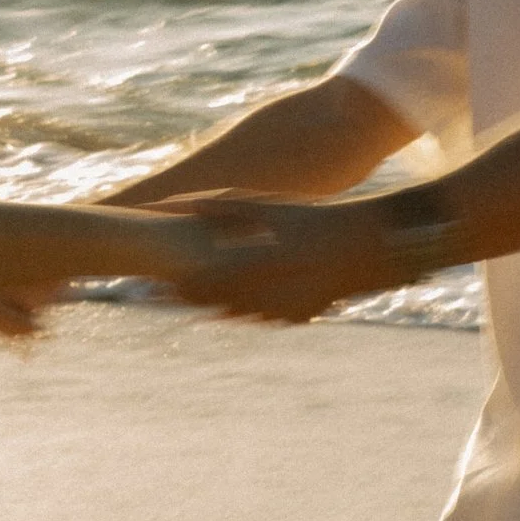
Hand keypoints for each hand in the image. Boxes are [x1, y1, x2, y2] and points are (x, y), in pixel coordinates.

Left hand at [171, 200, 380, 324]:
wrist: (367, 247)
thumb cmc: (314, 217)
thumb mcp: (270, 206)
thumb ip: (223, 205)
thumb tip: (179, 202)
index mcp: (259, 264)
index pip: (205, 282)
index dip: (176, 287)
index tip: (152, 285)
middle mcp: (268, 293)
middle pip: (213, 304)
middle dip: (184, 301)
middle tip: (155, 297)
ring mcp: (283, 310)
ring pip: (233, 316)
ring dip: (207, 310)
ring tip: (181, 302)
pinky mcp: (296, 318)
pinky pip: (259, 319)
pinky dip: (239, 313)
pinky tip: (221, 307)